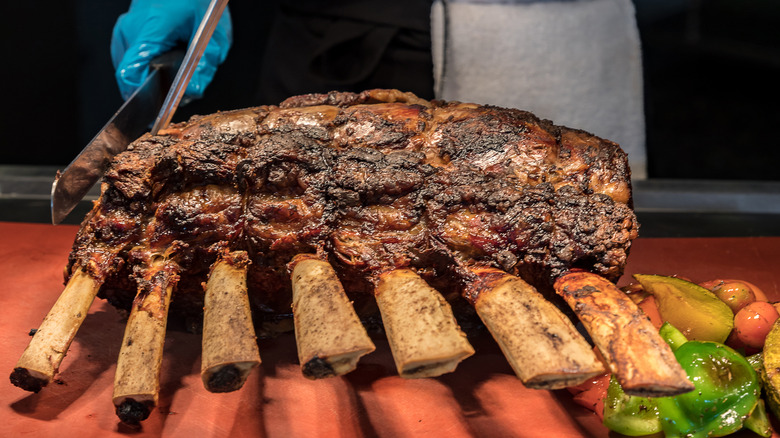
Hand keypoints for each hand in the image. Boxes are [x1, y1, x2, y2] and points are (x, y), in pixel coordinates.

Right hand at [111, 0, 231, 100]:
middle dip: (153, 89)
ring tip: (174, 70)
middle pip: (130, 76)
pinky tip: (165, 61)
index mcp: (151, 28)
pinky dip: (147, 67)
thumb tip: (194, 91)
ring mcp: (125, 29)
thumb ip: (205, 65)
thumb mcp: (214, 35)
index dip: (144, 97)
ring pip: (129, 70)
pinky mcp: (125, 31)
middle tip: (178, 88)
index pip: (131, 73)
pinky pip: (130, 60)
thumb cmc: (200, 1)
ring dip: (150, 77)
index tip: (160, 107)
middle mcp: (131, 29)